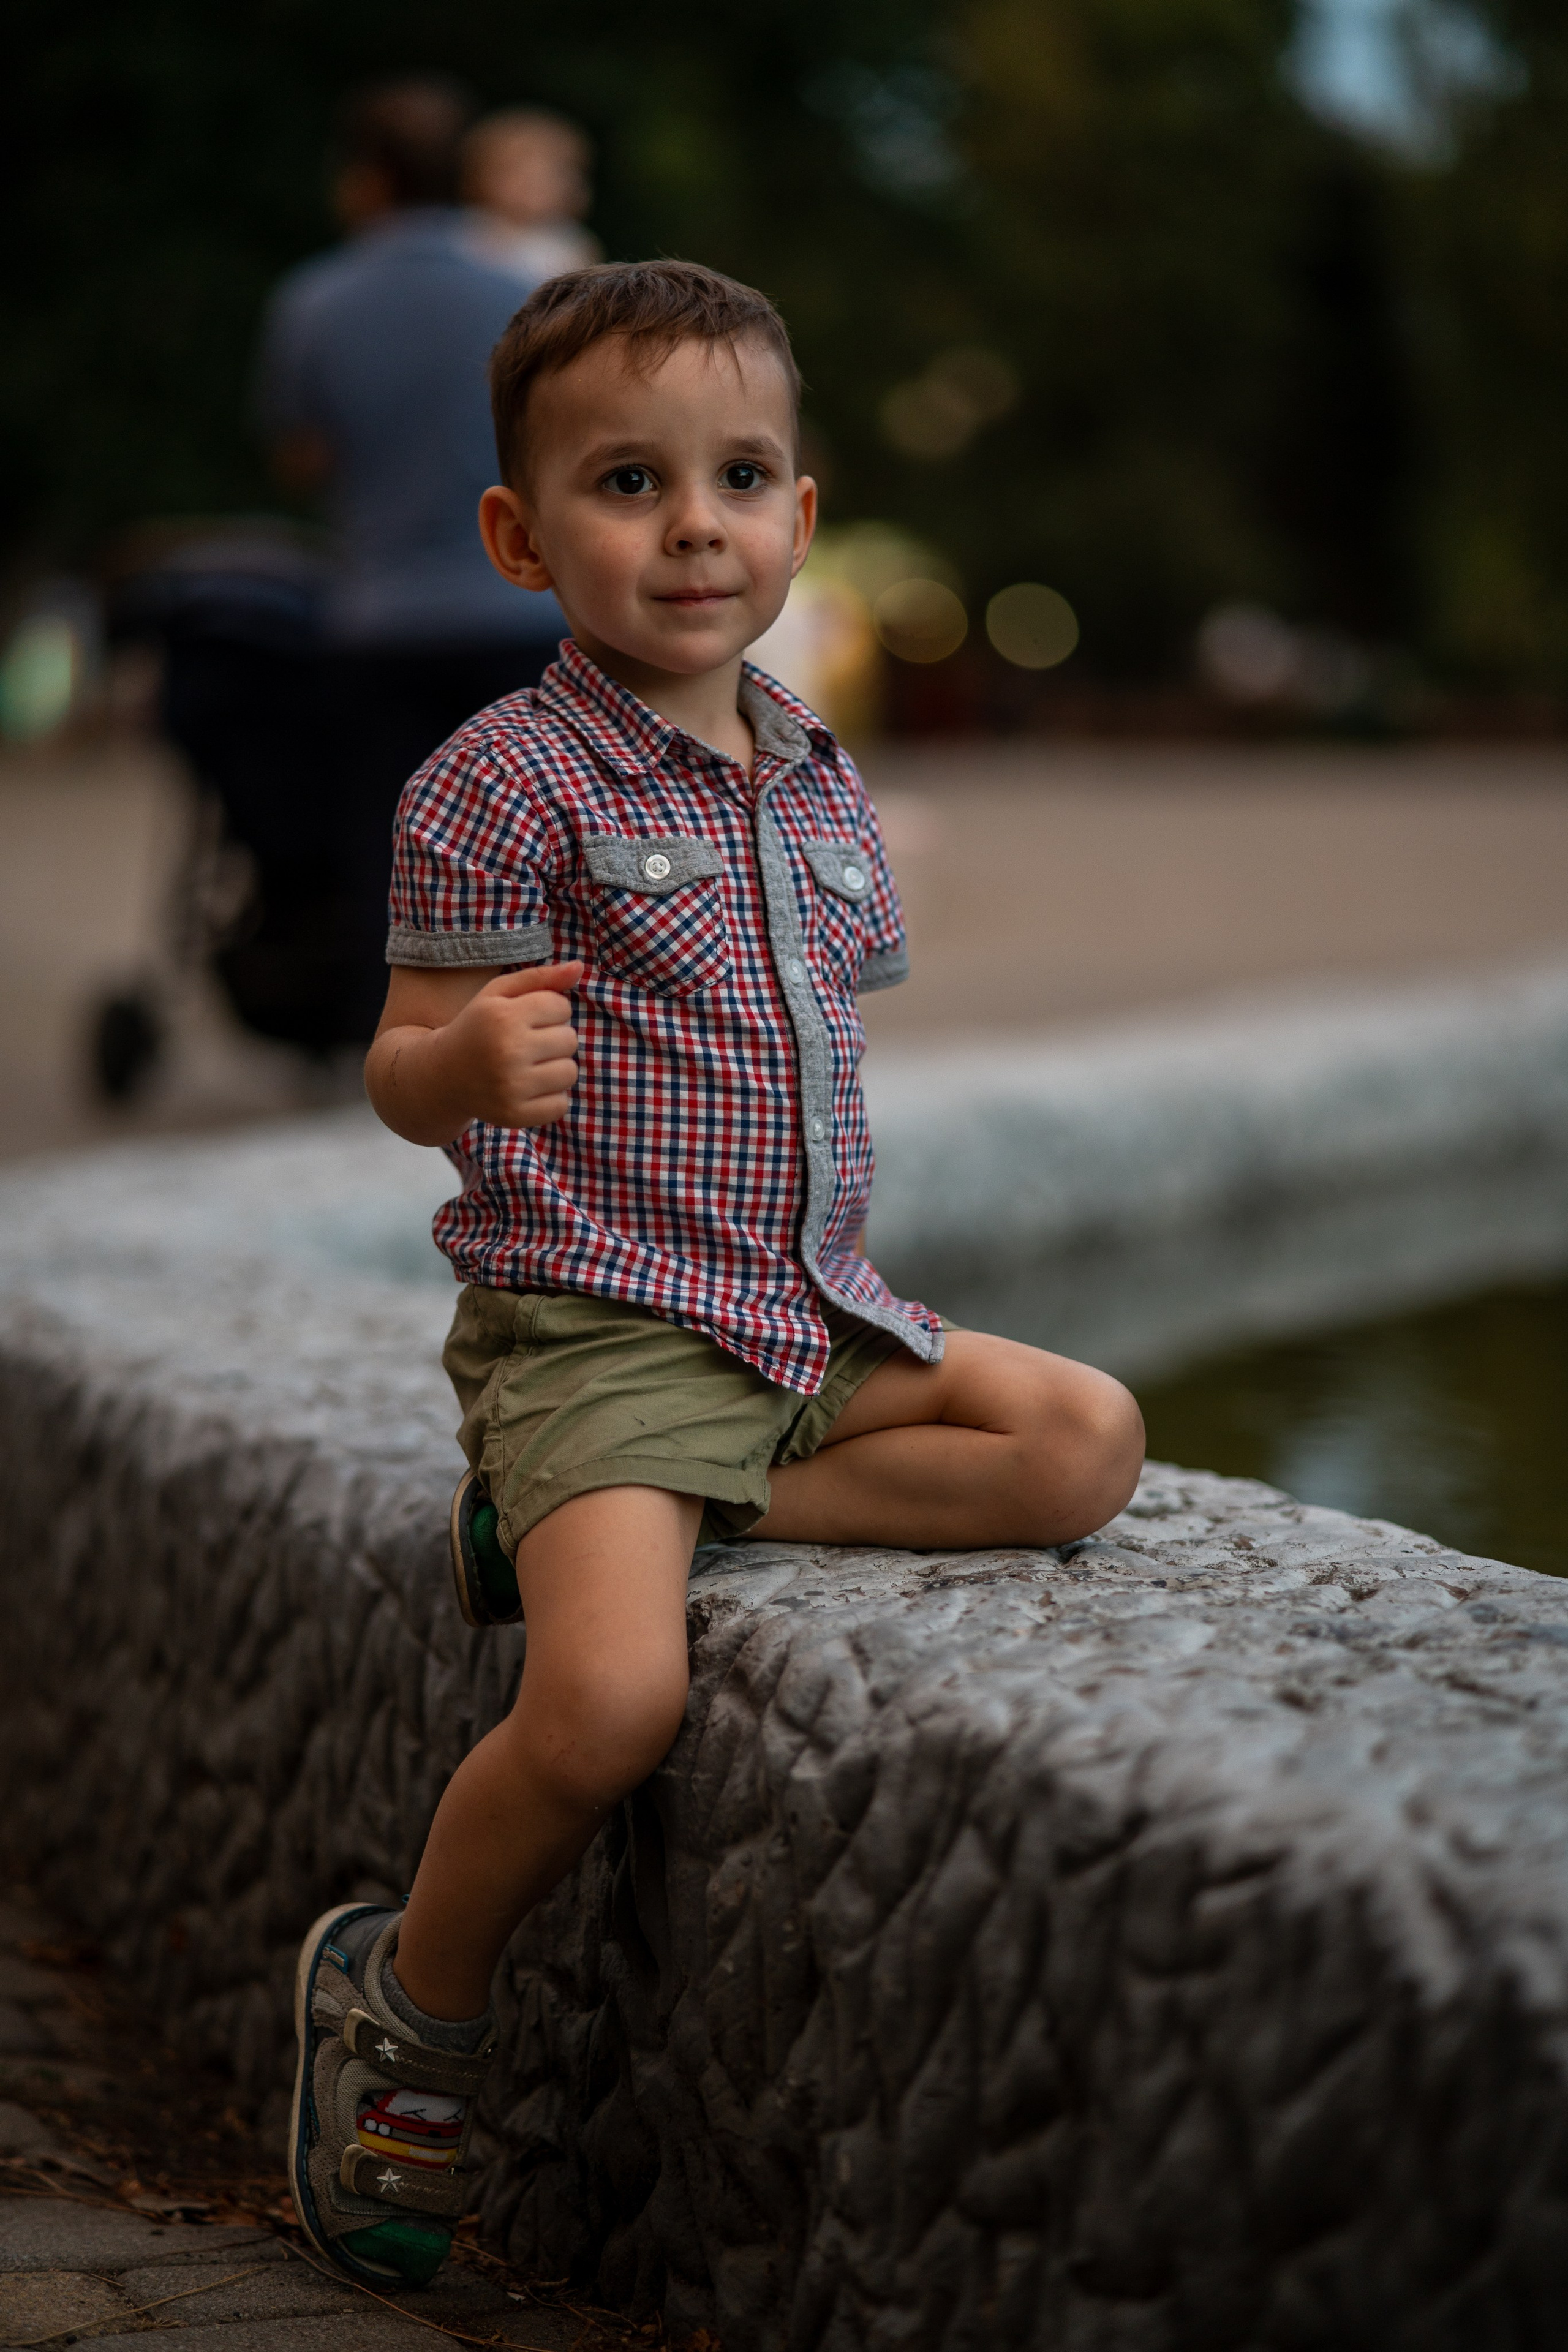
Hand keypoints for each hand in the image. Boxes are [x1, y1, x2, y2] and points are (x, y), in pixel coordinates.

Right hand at [445, 961, 582, 1129]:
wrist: (442, 1075)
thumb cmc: (478, 1027)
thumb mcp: (498, 994)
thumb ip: (539, 978)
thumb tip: (579, 967)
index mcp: (503, 1017)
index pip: (561, 1007)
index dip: (548, 1011)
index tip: (526, 1019)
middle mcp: (507, 1052)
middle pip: (569, 1039)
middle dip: (553, 1038)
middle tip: (525, 1044)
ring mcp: (511, 1087)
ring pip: (569, 1072)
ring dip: (555, 1067)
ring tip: (528, 1065)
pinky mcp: (514, 1115)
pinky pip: (561, 1105)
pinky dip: (550, 1097)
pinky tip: (527, 1088)